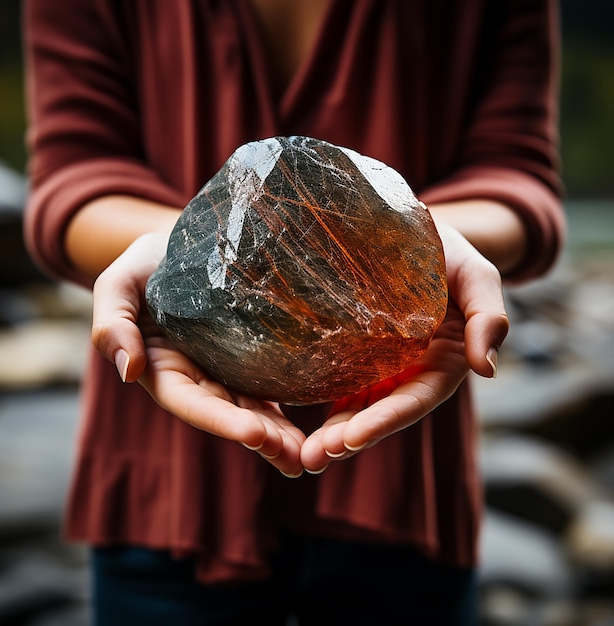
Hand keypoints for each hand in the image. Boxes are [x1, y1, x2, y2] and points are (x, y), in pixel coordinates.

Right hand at [91, 233, 306, 476]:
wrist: (174, 248)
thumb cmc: (142, 267)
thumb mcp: (117, 287)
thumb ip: (112, 326)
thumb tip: (128, 371)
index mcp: (163, 369)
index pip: (192, 403)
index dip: (222, 421)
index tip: (254, 433)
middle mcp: (195, 378)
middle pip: (228, 415)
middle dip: (260, 438)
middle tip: (296, 458)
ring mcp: (222, 371)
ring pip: (250, 409)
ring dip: (277, 435)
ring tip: (308, 456)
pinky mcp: (245, 359)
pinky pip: (265, 388)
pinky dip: (283, 410)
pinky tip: (310, 430)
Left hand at [299, 224, 508, 471]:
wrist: (422, 234)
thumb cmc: (453, 252)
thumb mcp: (478, 276)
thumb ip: (488, 317)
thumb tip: (486, 369)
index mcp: (444, 361)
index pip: (415, 399)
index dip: (385, 420)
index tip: (351, 438)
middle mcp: (414, 370)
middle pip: (382, 411)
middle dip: (351, 437)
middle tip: (315, 457)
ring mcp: (387, 364)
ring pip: (361, 404)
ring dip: (334, 432)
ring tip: (304, 454)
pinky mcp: (364, 352)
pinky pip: (345, 382)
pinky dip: (327, 403)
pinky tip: (295, 418)